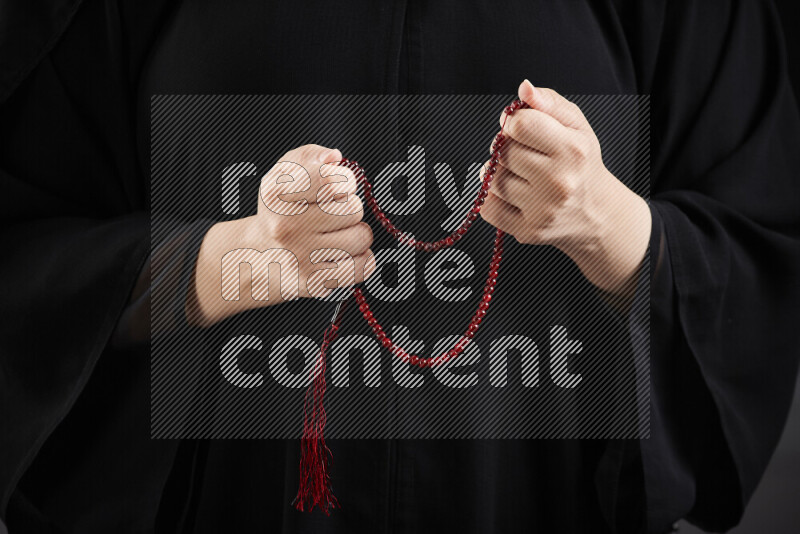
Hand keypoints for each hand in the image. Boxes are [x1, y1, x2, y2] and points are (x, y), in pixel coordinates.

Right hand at [189, 144, 375, 325]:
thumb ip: (310, 156)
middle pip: (354, 210)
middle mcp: (286, 227)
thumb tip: (334, 157)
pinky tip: (347, 253)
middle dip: (351, 207)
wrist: (261, 256)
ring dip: (357, 233)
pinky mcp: (314, 282)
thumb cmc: (282, 209)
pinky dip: (363, 259)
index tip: (339, 187)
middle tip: (336, 213)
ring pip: (362, 238)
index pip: (332, 181)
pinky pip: (362, 267)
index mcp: (277, 195)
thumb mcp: (285, 173)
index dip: (345, 181)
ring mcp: (300, 257)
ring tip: (339, 233)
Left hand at [480, 80, 650, 295]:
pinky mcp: (528, 232)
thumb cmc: (582, 164)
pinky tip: (513, 195)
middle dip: (507, 148)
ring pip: (492, 180)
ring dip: (498, 173)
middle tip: (524, 154)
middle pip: (503, 152)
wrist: (598, 215)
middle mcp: (558, 182)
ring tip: (520, 175)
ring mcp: (542, 210)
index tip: (523, 129)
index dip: (514, 124)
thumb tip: (524, 89)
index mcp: (572, 150)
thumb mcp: (576, 126)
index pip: (519, 125)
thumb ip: (549, 102)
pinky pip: (487, 208)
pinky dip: (492, 198)